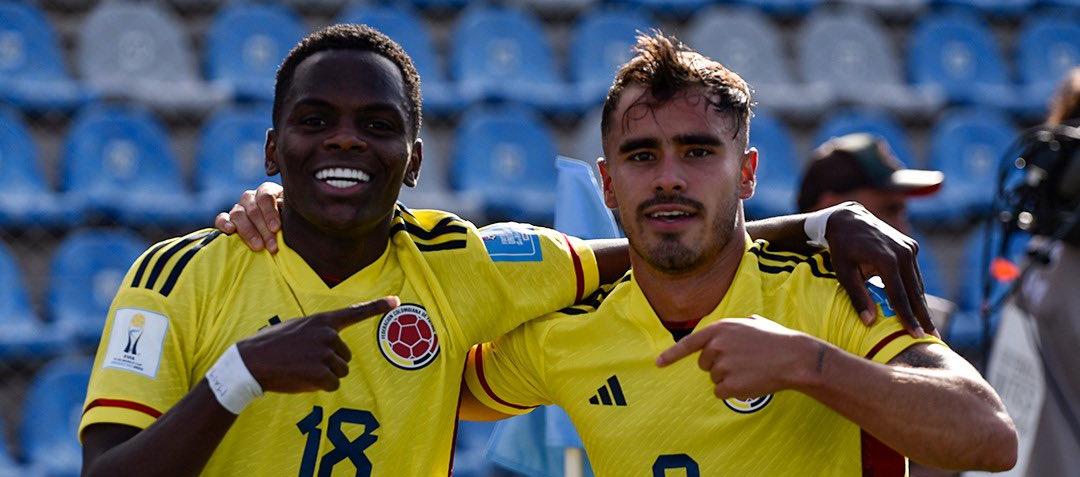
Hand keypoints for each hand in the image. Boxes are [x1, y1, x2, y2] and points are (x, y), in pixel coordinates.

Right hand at [214, 182, 284, 253]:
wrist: (279, 231)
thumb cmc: (288, 221)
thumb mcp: (291, 214)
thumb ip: (287, 210)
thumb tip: (282, 208)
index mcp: (267, 191)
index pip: (265, 196)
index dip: (270, 212)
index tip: (276, 228)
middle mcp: (251, 197)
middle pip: (253, 209)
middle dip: (263, 230)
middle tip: (272, 246)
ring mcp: (238, 207)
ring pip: (238, 214)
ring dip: (249, 232)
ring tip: (259, 247)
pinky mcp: (227, 219)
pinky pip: (221, 218)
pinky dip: (224, 223)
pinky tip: (230, 230)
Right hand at [236, 296, 399, 392]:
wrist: (251, 362)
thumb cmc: (273, 346)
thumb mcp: (298, 328)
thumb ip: (320, 333)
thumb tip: (334, 348)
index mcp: (322, 321)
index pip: (354, 312)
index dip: (377, 307)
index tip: (396, 301)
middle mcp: (328, 334)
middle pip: (345, 357)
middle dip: (330, 364)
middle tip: (304, 361)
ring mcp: (325, 353)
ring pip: (340, 372)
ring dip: (325, 376)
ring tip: (301, 369)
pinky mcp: (321, 373)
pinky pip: (333, 385)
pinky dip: (320, 387)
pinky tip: (302, 379)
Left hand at [656, 316, 812, 399]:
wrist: (793, 358)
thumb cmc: (777, 339)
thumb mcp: (756, 323)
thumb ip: (743, 324)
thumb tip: (749, 320)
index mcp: (719, 329)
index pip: (688, 343)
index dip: (671, 355)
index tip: (657, 363)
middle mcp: (716, 346)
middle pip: (704, 364)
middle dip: (718, 365)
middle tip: (742, 362)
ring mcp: (722, 366)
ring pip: (715, 379)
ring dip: (729, 378)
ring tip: (750, 370)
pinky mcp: (729, 384)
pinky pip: (721, 393)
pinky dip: (733, 392)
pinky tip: (749, 383)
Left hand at [823, 202, 934, 337]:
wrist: (849, 219)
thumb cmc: (842, 249)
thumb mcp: (844, 273)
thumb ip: (858, 297)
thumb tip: (869, 322)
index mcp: (887, 260)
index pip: (900, 296)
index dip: (908, 318)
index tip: (916, 336)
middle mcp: (903, 252)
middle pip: (915, 292)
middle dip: (923, 316)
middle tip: (933, 338)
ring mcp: (909, 248)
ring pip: (917, 283)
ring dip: (922, 305)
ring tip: (928, 327)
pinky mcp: (911, 246)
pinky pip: (914, 274)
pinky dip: (916, 290)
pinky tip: (919, 307)